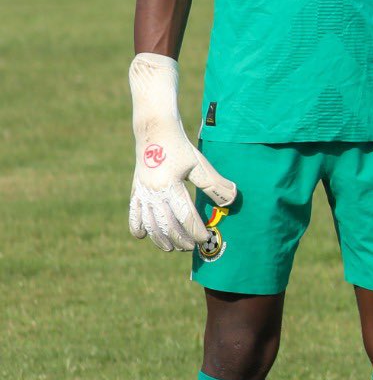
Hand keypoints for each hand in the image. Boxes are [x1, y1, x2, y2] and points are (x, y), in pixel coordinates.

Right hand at [126, 52, 234, 252]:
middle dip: (179, 239)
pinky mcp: (135, 189)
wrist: (155, 131)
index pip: (184, 216)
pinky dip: (137, 226)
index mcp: (170, 185)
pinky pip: (133, 213)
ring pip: (148, 222)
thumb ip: (215, 184)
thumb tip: (232, 200)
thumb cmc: (181, 148)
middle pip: (166, 224)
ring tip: (171, 248)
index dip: (196, 230)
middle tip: (191, 248)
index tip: (206, 238)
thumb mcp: (200, 164)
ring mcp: (142, 191)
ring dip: (160, 238)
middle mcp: (153, 191)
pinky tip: (143, 236)